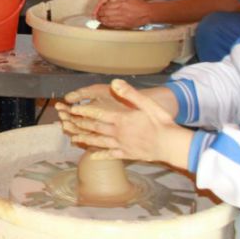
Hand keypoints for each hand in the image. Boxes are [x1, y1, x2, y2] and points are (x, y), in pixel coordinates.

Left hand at [55, 80, 189, 166]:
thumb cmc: (162, 123)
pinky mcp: (127, 154)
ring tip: (74, 138)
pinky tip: (92, 156)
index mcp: (121, 120)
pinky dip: (100, 155)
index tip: (72, 109)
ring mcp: (121, 145)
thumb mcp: (148, 104)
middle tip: (67, 122)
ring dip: (85, 140)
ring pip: (98, 142)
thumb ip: (130, 94)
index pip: (98, 115)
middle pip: (95, 129)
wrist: (171, 145)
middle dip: (80, 125)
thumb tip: (115, 82)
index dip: (84, 111)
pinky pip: (110, 155)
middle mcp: (118, 133)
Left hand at [95, 0, 153, 28]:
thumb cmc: (139, 5)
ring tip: (98, 19)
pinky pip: (114, 25)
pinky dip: (108, 24)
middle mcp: (121, 11)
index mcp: (122, 4)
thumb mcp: (128, 0)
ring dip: (102, 19)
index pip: (107, 6)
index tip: (99, 8)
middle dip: (100, 14)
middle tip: (96, 14)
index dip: (101, 8)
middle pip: (106, 13)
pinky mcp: (125, 24)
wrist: (148, 12)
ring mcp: (123, 18)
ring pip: (109, 19)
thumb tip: (109, 4)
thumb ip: (119, 1)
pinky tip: (105, 23)